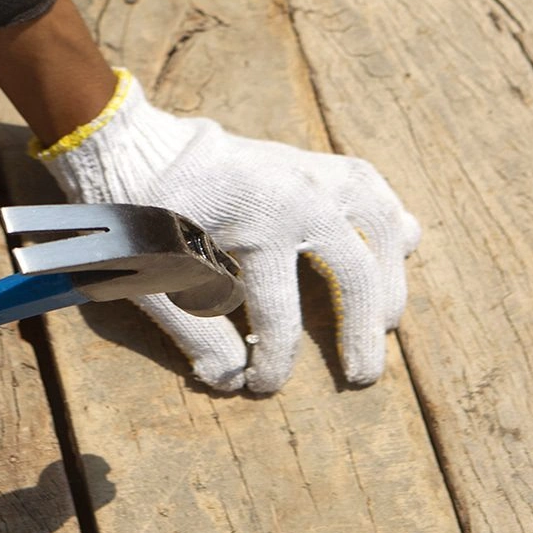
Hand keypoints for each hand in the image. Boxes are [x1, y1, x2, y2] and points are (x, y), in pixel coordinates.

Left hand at [36, 69, 420, 392]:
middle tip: (362, 374)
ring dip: (389, 276)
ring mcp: (311, 172)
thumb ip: (195, 330)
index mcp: (256, 223)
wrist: (139, 146)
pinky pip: (370, 188)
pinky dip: (388, 219)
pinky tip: (393, 251)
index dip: (275, 360)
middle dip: (360, 331)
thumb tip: (228, 381)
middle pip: (352, 272)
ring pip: (380, 223)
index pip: (279, 313)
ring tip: (388, 320)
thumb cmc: (146, 210)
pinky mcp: (312, 161)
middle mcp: (298, 196)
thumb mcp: (159, 274)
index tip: (263, 386)